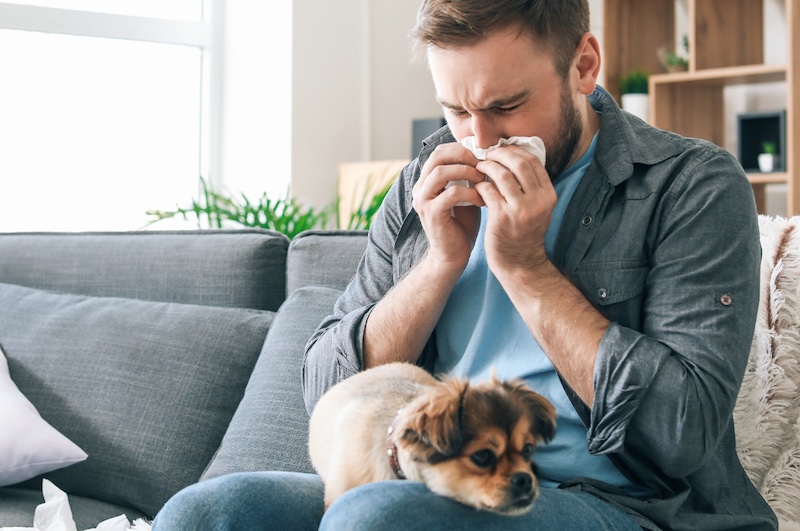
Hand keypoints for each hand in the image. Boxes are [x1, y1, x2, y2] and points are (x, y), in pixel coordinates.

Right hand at [412, 143, 485, 273]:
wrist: (452, 256)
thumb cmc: (462, 225)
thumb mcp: (465, 195)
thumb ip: (468, 177)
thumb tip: (485, 156)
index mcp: (427, 181)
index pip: (439, 152)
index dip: (461, 149)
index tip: (482, 156)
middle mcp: (420, 188)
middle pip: (437, 156)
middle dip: (463, 155)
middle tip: (483, 163)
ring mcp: (423, 201)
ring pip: (441, 172)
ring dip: (466, 172)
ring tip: (483, 179)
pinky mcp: (432, 214)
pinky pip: (451, 194)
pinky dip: (470, 193)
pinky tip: (482, 200)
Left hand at [473, 145, 556, 277]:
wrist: (519, 263)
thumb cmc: (524, 233)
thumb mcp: (537, 208)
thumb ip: (530, 186)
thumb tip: (514, 156)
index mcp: (548, 195)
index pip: (533, 161)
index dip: (515, 150)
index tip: (501, 149)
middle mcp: (538, 201)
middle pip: (519, 163)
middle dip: (500, 154)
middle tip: (487, 154)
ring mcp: (521, 210)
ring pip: (502, 175)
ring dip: (487, 167)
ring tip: (479, 167)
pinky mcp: (502, 218)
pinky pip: (488, 191)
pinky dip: (480, 184)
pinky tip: (476, 185)